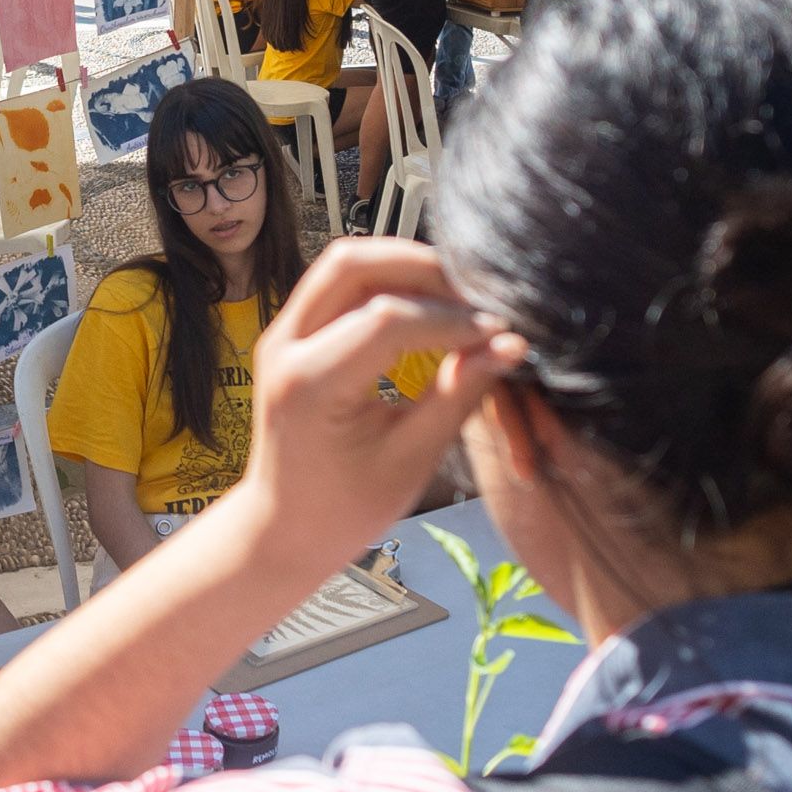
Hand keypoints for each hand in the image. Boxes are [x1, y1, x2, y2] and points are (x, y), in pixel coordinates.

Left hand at [233, 239, 521, 561]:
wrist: (284, 528)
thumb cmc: (346, 509)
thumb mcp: (411, 459)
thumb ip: (458, 394)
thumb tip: (510, 344)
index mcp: (309, 385)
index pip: (386, 320)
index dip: (450, 319)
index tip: (497, 332)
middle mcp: (284, 347)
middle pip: (353, 263)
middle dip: (423, 267)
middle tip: (477, 296)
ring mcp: (281, 334)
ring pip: (344, 263)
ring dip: (404, 268)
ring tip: (457, 298)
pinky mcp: (291, 333)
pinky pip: (339, 285)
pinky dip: (387, 283)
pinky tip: (428, 306)